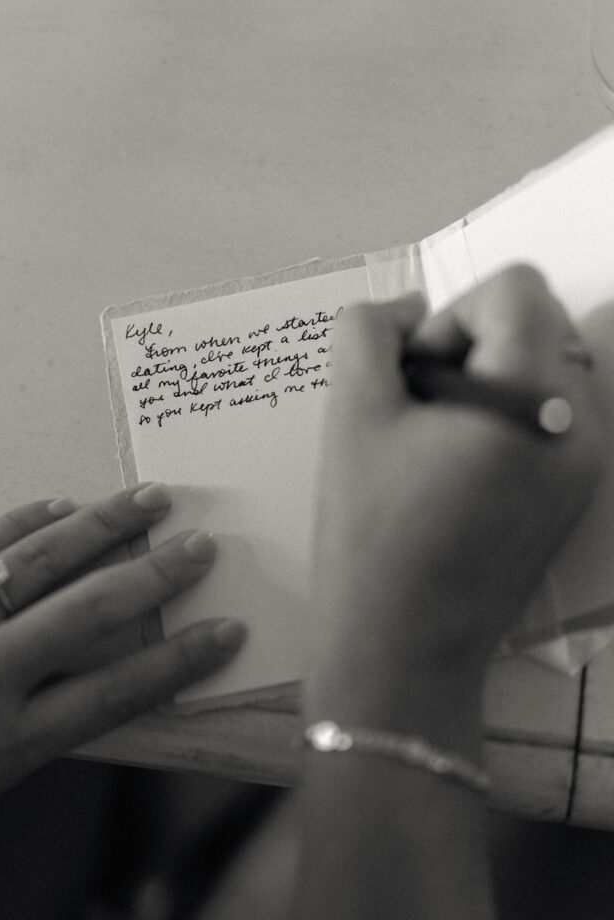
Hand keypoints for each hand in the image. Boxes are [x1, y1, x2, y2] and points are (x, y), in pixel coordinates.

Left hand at [0, 484, 244, 844]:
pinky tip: (62, 504)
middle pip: (92, 614)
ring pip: (43, 562)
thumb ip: (32, 733)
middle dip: (156, 575)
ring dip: (104, 527)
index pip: (117, 692)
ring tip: (150, 499)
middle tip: (201, 546)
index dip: (179, 660)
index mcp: (4, 738)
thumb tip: (91, 690)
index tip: (224, 631)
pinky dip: (26, 519)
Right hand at [310, 265, 604, 742]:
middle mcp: (582, 426)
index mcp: (533, 403)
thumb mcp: (351, 413)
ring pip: (543, 366)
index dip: (452, 313)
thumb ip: (368, 332)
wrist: (402, 649)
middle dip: (471, 345)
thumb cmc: (371, 535)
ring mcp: (587, 465)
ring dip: (486, 378)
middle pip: (536, 323)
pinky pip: (549, 414)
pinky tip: (454, 468)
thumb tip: (405, 311)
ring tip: (432, 441)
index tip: (415, 376)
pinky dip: (504, 415)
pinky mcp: (575, 494)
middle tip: (417, 408)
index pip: (516, 288)